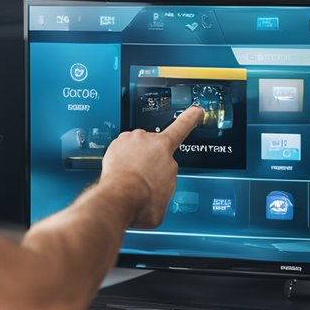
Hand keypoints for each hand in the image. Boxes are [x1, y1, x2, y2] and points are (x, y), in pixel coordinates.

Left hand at [100, 105, 203, 227]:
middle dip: (150, 158)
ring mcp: (129, 140)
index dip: (190, 117)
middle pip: (153, 145)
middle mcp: (147, 139)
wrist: (121, 199)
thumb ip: (167, 182)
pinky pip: (120, 152)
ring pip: (135, 147)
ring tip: (132, 177)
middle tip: (146, 175)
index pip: (183, 126)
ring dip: (134, 159)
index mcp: (166, 148)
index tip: (196, 110)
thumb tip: (159, 187)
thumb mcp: (168, 192)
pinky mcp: (114, 146)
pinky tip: (121, 174)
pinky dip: (120, 162)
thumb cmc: (144, 199)